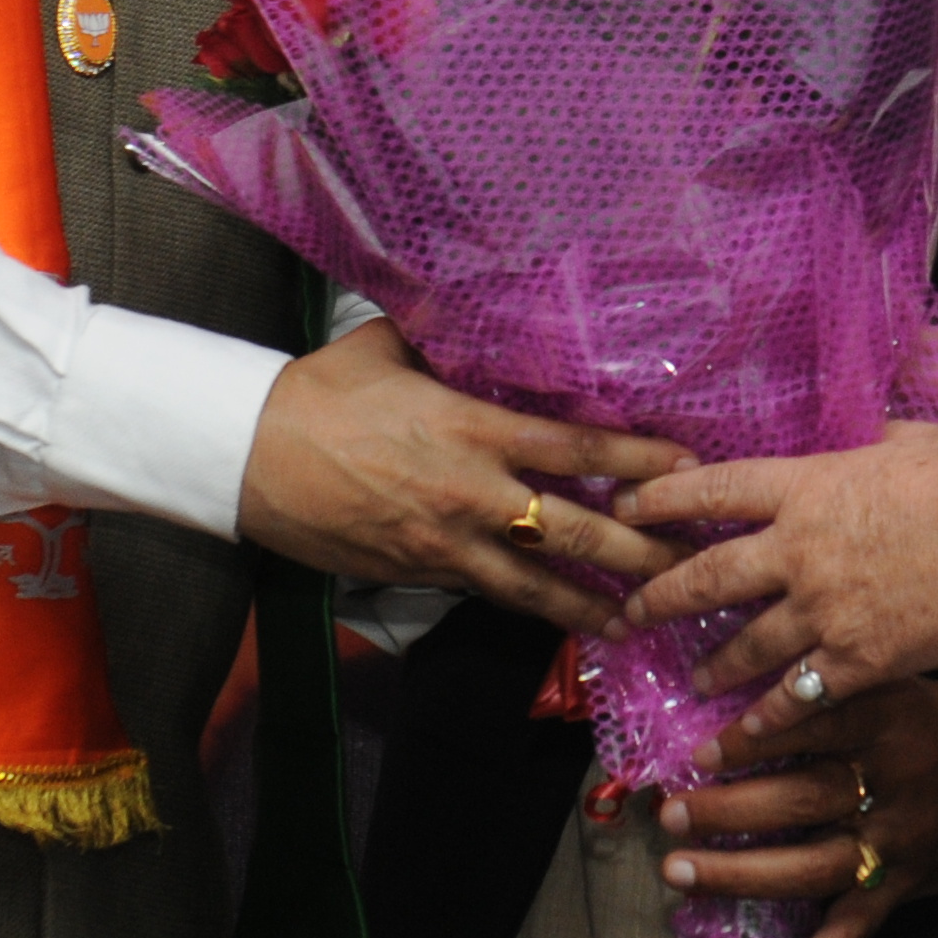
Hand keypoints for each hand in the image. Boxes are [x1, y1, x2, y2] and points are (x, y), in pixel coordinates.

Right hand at [235, 320, 686, 632]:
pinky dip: (531, 611)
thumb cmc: (319, 393)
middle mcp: (470, 491)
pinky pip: (488, 596)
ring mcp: (445, 541)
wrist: (246, 454)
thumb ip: (448, 344)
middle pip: (572, 528)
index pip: (573, 447)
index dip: (636, 461)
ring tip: (643, 619)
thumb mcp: (391, 350)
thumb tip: (483, 313)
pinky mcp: (418, 573)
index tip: (686, 468)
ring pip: (535, 583)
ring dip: (593, 602)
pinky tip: (565, 624)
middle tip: (691, 561)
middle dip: (637, 549)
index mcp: (471, 427)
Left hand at [613, 423, 937, 731]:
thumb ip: (864, 441)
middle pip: (710, 576)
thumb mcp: (910, 438)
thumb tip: (852, 425)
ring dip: (713, 663)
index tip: (627, 506)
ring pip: (747, 644)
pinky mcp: (859, 660)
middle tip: (631, 612)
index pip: (716, 490)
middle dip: (662, 595)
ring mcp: (826, 611)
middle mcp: (801, 551)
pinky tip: (749, 732)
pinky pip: (799, 695)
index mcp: (810, 487)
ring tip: (692, 679)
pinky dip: (769, 717)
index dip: (664, 498)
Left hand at [650, 653, 937, 937]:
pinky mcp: (906, 885)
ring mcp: (898, 842)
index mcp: (885, 722)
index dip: (755, 740)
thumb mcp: (888, 679)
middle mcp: (891, 783)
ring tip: (680, 871)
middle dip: (729, 809)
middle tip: (669, 813)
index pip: (812, 728)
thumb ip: (825, 691)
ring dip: (742, 873)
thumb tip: (735, 700)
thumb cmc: (932, 711)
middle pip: (802, 799)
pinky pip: (857, 931)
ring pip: (814, 865)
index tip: (699, 751)